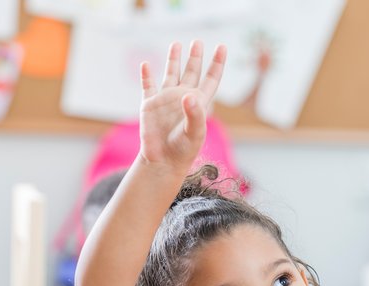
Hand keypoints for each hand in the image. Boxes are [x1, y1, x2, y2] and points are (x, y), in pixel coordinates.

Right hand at [138, 40, 225, 169]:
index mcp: (198, 103)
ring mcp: (166, 100)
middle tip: (198, 41)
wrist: (162, 161)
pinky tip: (146, 64)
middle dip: (195, 57)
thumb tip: (189, 95)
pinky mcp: (150, 105)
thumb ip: (195, 114)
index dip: (217, 63)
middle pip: (191, 72)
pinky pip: (147, 86)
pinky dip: (146, 75)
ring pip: (170, 74)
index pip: (211, 79)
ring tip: (176, 44)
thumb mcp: (194, 133)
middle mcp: (183, 98)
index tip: (222, 47)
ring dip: (173, 59)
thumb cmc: (183, 150)